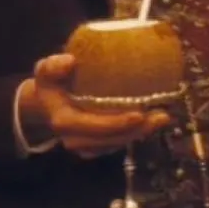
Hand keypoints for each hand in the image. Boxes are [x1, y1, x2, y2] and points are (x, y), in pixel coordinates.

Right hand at [18, 54, 170, 158]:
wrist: (45, 105)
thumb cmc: (50, 84)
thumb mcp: (45, 71)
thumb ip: (53, 66)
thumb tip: (69, 61)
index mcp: (64, 122)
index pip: (94, 126)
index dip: (117, 123)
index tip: (139, 114)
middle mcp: (75, 139)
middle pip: (112, 139)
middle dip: (138, 130)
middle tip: (162, 116)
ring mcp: (86, 146)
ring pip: (118, 143)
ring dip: (142, 133)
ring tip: (163, 117)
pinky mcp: (96, 146)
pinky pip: (118, 142)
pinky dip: (135, 133)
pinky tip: (153, 121)